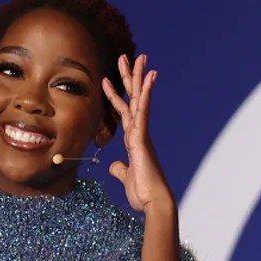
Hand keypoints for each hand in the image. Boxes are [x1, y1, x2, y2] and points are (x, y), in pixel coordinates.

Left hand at [101, 54, 173, 214]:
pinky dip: (144, 97)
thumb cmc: (143, 193)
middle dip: (128, 78)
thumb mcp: (126, 178)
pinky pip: (143, 114)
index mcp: (134, 141)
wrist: (154, 204)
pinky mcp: (143, 141)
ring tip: (137, 57)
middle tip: (126, 57)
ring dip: (137, 79)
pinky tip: (147, 81)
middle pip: (132, 100)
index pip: (124, 112)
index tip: (107, 80)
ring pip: (139, 101)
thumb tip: (113, 165)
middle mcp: (139, 134)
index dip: (116, 96)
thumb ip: (120, 169)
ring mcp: (142, 135)